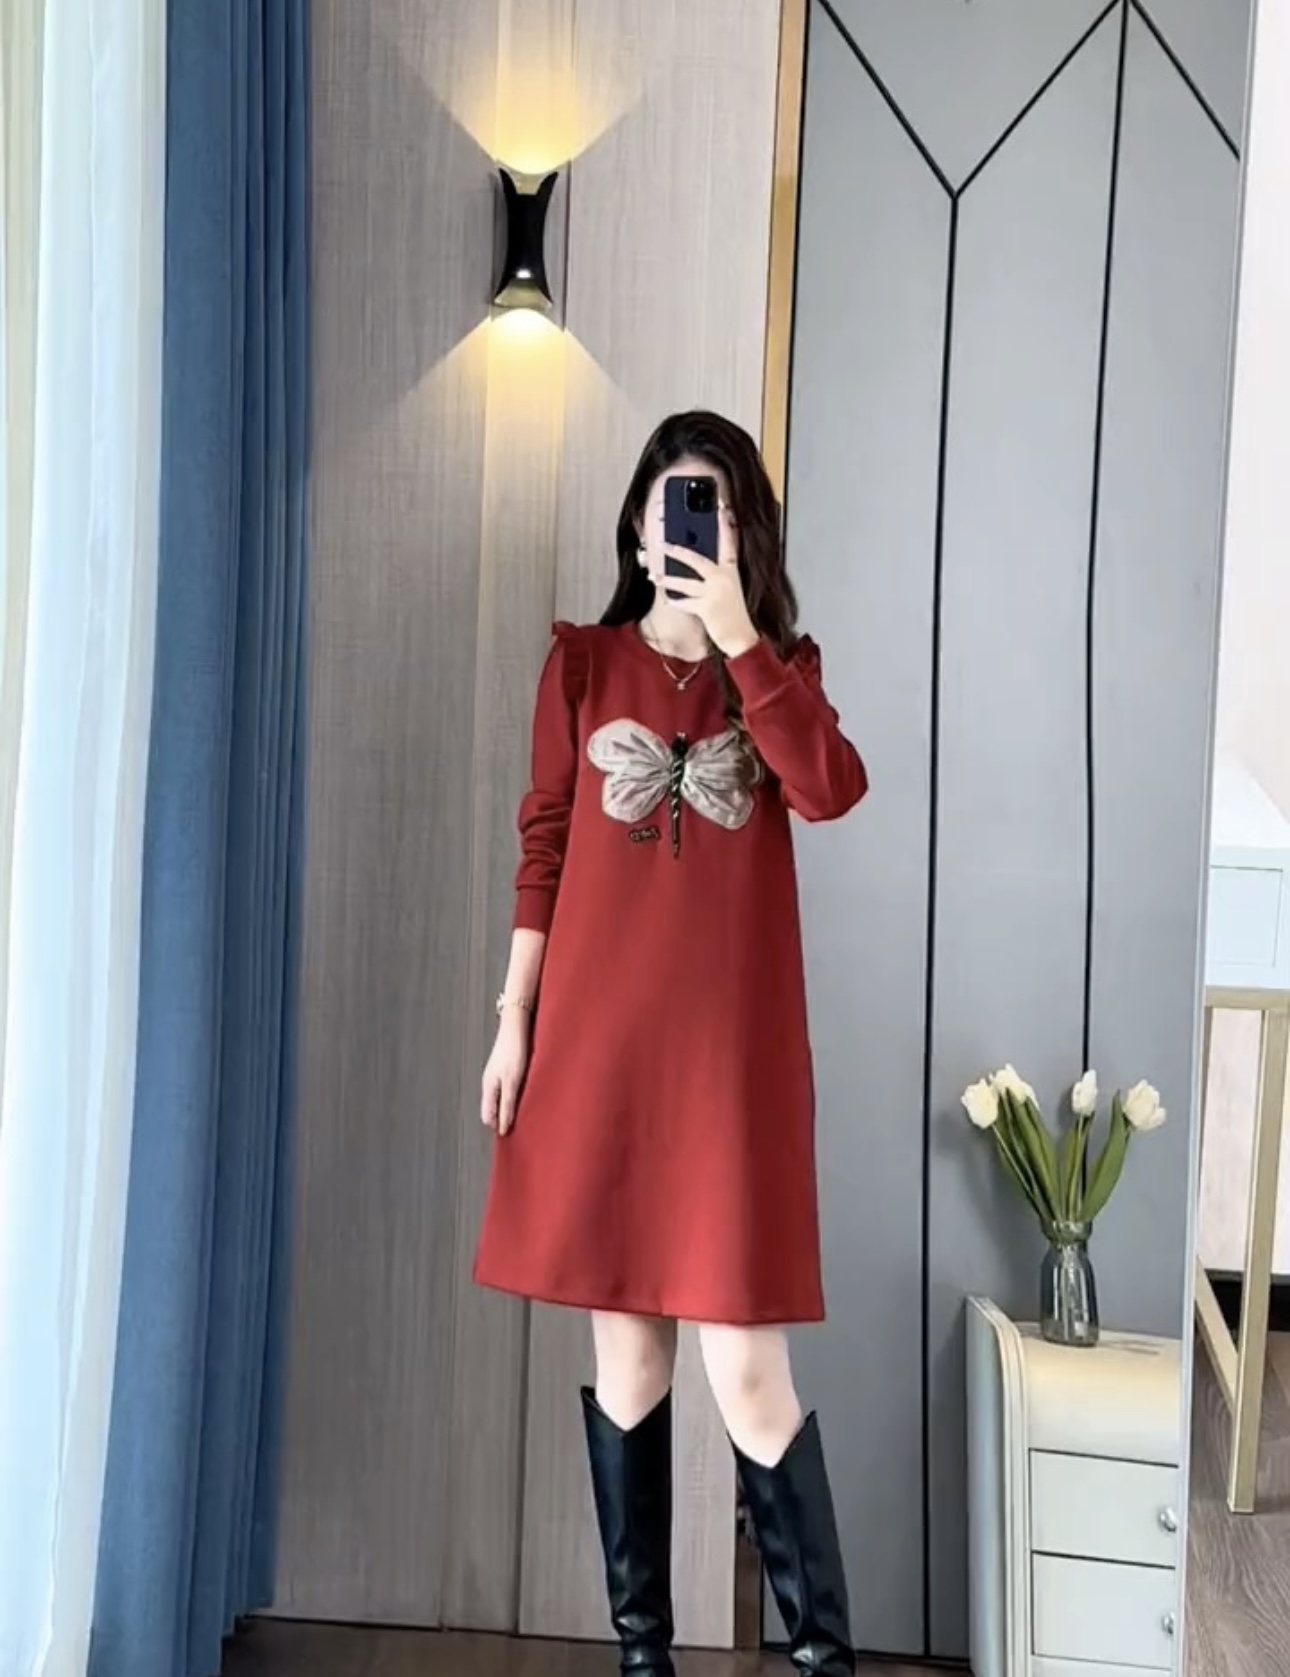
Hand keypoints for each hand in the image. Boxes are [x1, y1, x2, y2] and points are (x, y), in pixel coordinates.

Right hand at [481, 1012, 530, 1136]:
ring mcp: (497, 1076)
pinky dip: (516, 1096)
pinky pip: (509, 1089)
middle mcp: (490, 1084)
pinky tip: (528, 1095)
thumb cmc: (514, 1050)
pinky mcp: (507, 1069)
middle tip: (523, 1128)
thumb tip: (502, 1128)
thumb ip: (507, 1105)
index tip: (513, 1138)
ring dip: (512, 1108)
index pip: (488, 1117)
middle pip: (494, 1109)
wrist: (516, 1025)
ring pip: (502, 1099)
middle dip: (505, 1119)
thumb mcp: (512, 1081)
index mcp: (488, 1088)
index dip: (498, 1127)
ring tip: (528, 1114)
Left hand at [663, 506, 758, 657]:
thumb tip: (695, 563)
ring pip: (685, 582)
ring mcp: (715, 593)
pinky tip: (669, 599)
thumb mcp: (730, 588)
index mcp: (731, 570)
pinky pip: (685, 602)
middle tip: (663, 544)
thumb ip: (718, 574)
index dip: (724, 522)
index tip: (720, 504)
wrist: (741, 637)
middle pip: (697, 559)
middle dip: (677, 551)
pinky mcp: (707, 608)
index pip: (729, 540)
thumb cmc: (734, 613)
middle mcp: (724, 578)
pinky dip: (676, 601)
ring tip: (654, 575)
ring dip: (667, 579)